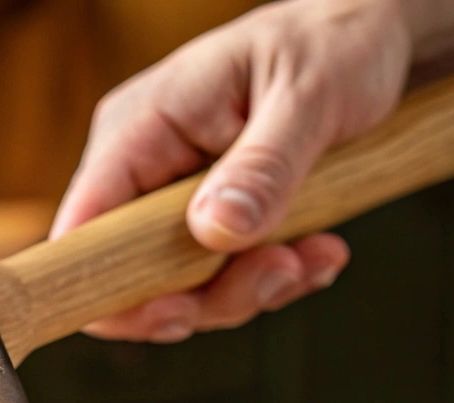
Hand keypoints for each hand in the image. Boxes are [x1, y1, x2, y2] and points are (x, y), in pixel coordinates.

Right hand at [49, 0, 416, 341]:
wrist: (369, 37)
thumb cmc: (333, 44)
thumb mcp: (308, 96)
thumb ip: (263, 166)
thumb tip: (215, 230)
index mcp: (141, 126)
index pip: (84, 227)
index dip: (110, 288)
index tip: (179, 313)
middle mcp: (147, 167)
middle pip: (137, 275)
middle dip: (213, 295)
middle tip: (285, 271)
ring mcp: (179, 197)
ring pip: (188, 287)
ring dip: (256, 288)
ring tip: (316, 254)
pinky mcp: (218, 218)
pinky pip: (228, 276)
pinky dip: (277, 277)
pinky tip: (319, 251)